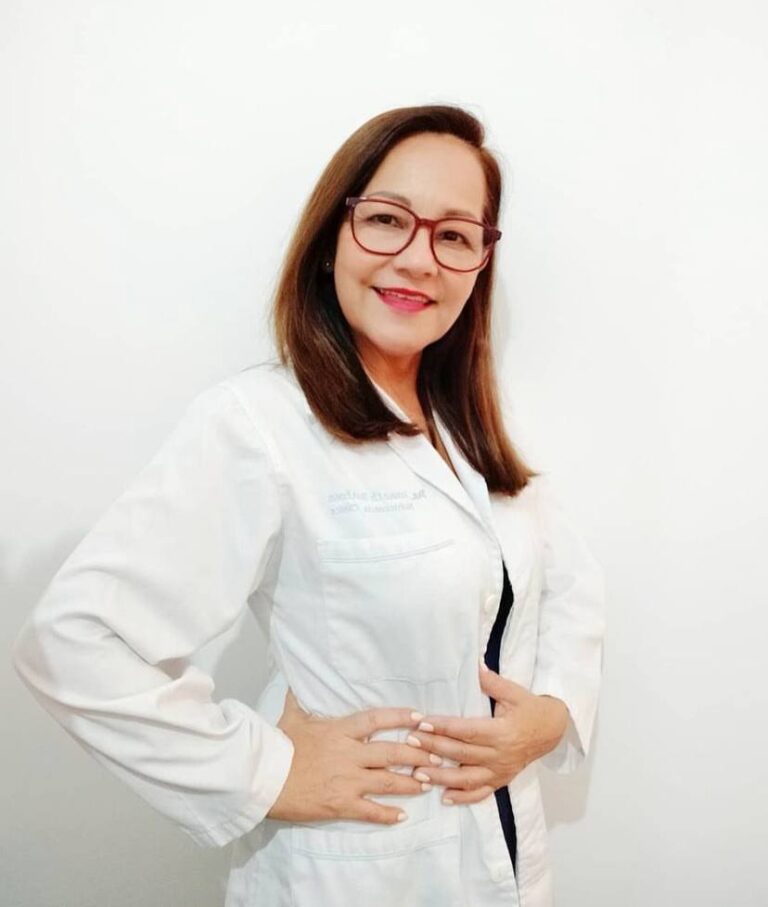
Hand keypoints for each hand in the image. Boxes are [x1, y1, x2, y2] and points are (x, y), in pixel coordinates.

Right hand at [268, 690, 439, 824]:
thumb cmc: (277, 747)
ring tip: (428, 783)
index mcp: (340, 730)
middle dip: (418, 754)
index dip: (401, 717)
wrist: (264, 779)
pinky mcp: (340, 804)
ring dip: (411, 783)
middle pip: (392, 752)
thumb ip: (299, 699)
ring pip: (388, 781)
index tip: (420, 717)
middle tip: (437, 756)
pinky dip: (388, 814)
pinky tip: (402, 816)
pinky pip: (370, 810)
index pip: (377, 719)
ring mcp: (347, 780)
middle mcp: (349, 754)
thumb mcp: (290, 717)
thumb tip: (297, 681)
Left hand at [407, 666, 569, 804]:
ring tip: (418, 774)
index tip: (422, 722)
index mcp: (502, 732)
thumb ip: (492, 682)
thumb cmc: (530, 708)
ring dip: (441, 778)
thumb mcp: (514, 692)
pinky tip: (444, 797)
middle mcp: (500, 755)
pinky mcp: (501, 781)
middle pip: (461, 753)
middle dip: (433, 748)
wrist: (552, 730)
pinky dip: (463, 798)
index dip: (443, 727)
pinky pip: (481, 794)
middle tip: (410, 742)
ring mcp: (500, 771)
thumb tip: (474, 666)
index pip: (467, 730)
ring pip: (467, 779)